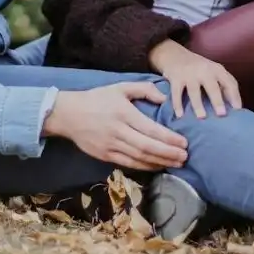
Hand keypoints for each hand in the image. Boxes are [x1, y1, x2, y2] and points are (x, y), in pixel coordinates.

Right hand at [43, 82, 188, 170]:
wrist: (68, 114)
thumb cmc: (97, 98)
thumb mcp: (120, 87)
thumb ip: (144, 89)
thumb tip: (164, 98)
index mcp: (124, 113)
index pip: (151, 129)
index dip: (169, 138)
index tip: (184, 143)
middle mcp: (118, 131)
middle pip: (147, 147)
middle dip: (168, 154)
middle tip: (185, 157)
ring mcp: (110, 146)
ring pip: (139, 158)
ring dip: (159, 162)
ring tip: (176, 163)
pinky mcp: (104, 156)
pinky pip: (128, 163)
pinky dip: (144, 166)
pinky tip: (157, 166)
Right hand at [149, 40, 242, 118]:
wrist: (174, 54)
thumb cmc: (199, 68)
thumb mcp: (214, 71)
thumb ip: (224, 85)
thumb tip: (234, 106)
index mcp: (217, 70)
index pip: (229, 83)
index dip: (234, 96)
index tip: (237, 110)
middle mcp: (205, 70)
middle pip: (212, 87)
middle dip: (217, 101)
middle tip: (222, 114)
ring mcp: (189, 74)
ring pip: (194, 91)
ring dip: (198, 104)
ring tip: (202, 117)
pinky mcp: (176, 78)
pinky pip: (177, 93)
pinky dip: (177, 104)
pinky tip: (180, 115)